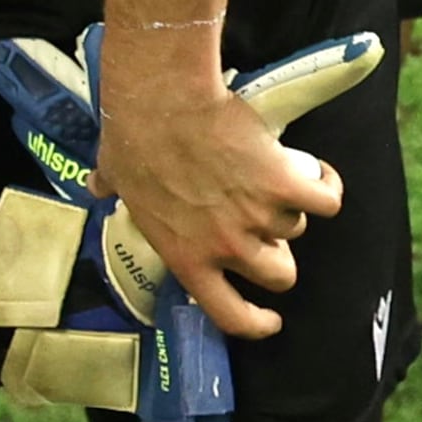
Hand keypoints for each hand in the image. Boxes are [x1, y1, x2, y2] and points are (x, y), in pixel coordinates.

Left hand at [92, 59, 341, 339]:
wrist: (163, 98)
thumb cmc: (133, 135)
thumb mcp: (117, 173)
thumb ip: (113, 190)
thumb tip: (96, 186)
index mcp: (187, 257)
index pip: (230, 316)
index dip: (257, 323)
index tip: (271, 321)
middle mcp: (228, 247)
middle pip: (280, 274)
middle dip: (278, 252)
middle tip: (266, 223)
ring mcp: (259, 217)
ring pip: (296, 227)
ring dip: (289, 206)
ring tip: (275, 175)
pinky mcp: (285, 183)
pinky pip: (325, 199)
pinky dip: (326, 185)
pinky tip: (316, 172)